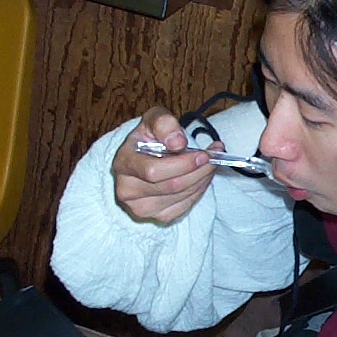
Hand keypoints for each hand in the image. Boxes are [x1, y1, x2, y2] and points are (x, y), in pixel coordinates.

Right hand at [111, 105, 219, 224]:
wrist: (144, 156)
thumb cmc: (149, 137)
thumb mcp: (154, 119)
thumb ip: (164, 123)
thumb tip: (178, 143)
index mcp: (123, 164)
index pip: (153, 171)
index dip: (182, 164)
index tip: (203, 154)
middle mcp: (126, 190)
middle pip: (172, 185)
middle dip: (199, 171)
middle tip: (214, 157)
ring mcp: (140, 207)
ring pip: (182, 196)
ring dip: (202, 179)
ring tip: (210, 163)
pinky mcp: (157, 217)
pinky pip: (185, 206)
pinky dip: (199, 190)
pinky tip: (201, 177)